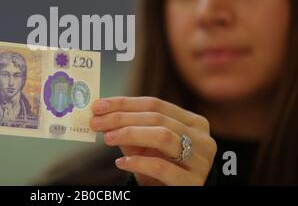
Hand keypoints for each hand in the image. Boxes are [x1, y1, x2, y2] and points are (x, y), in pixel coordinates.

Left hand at [91, 96, 216, 185]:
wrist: (173, 194)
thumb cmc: (160, 167)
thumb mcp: (145, 145)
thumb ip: (129, 128)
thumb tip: (101, 112)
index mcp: (192, 122)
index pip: (155, 104)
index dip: (124, 103)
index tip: (98, 105)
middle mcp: (201, 138)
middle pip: (157, 118)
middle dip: (122, 118)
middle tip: (96, 122)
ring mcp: (200, 161)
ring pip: (162, 136)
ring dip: (130, 134)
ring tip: (107, 138)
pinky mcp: (192, 183)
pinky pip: (161, 167)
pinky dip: (138, 162)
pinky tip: (121, 163)